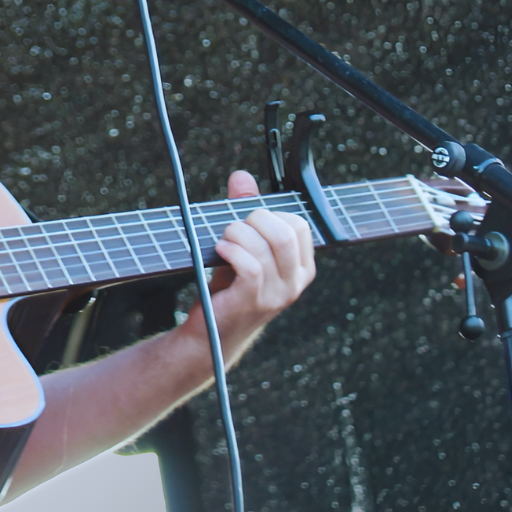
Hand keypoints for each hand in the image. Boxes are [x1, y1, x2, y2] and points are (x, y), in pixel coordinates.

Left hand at [180, 170, 315, 360]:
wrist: (211, 334)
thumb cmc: (229, 289)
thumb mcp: (243, 249)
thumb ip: (245, 213)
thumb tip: (241, 176)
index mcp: (300, 268)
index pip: (298, 225)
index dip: (270, 214)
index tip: (247, 221)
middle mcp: (295, 282)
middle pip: (285, 232)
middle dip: (253, 220)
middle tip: (232, 229)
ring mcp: (277, 294)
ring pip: (266, 246)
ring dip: (236, 234)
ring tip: (223, 241)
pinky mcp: (253, 301)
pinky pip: (250, 266)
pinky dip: (231, 251)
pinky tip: (219, 250)